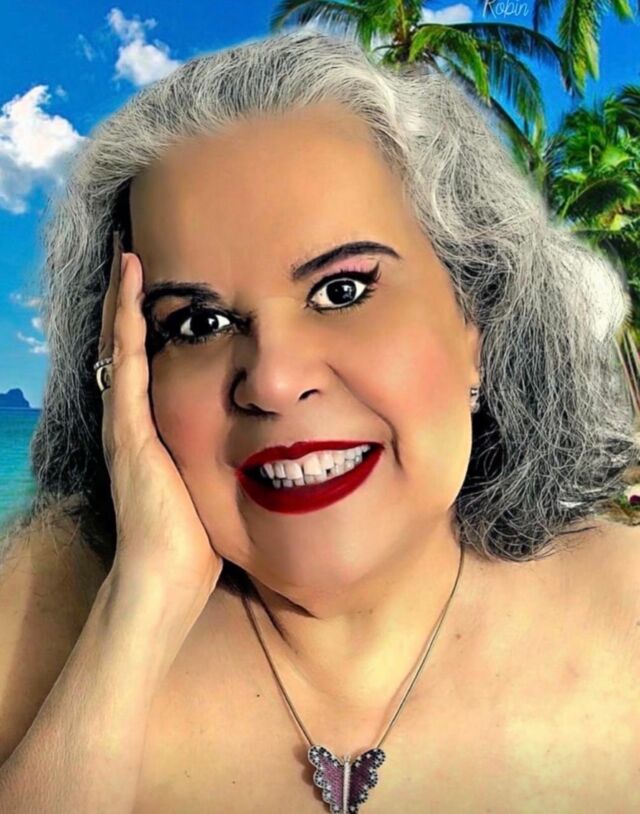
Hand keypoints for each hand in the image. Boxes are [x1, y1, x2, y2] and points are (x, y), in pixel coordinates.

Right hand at [98, 231, 222, 610]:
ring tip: (128, 257)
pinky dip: (126, 324)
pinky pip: (126, 365)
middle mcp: (135, 420)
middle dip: (133, 304)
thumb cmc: (195, 542)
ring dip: (126, 302)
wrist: (166, 580)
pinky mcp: (128, 431)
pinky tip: (131, 288)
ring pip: (122, 348)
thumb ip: (230, 456)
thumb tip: (273, 441)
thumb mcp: (215, 486)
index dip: (153, 329)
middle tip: (135, 257)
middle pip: (129, 348)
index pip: (151, 366)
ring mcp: (127, 423)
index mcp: (156, 431)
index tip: (169, 292)